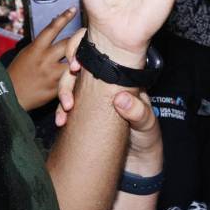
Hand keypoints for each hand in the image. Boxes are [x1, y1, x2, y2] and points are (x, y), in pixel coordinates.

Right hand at [8, 8, 78, 110]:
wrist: (11, 97)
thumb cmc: (18, 74)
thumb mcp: (26, 54)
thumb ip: (41, 44)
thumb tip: (54, 31)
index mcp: (35, 49)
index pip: (52, 29)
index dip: (63, 17)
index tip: (73, 9)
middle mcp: (45, 60)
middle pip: (68, 43)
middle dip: (78, 39)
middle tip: (85, 35)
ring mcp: (52, 75)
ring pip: (74, 61)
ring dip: (80, 57)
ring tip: (87, 54)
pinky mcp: (57, 88)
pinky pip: (72, 79)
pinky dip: (77, 74)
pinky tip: (82, 72)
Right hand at [54, 52, 162, 176]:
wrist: (140, 159)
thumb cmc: (148, 137)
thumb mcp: (148, 124)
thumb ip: (139, 112)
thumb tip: (120, 99)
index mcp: (124, 75)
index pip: (100, 51)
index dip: (82, 50)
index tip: (74, 66)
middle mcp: (107, 80)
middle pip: (79, 67)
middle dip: (67, 81)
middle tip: (67, 101)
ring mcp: (94, 94)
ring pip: (71, 84)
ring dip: (62, 96)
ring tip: (63, 116)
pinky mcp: (86, 110)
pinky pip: (69, 104)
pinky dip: (62, 111)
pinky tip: (62, 121)